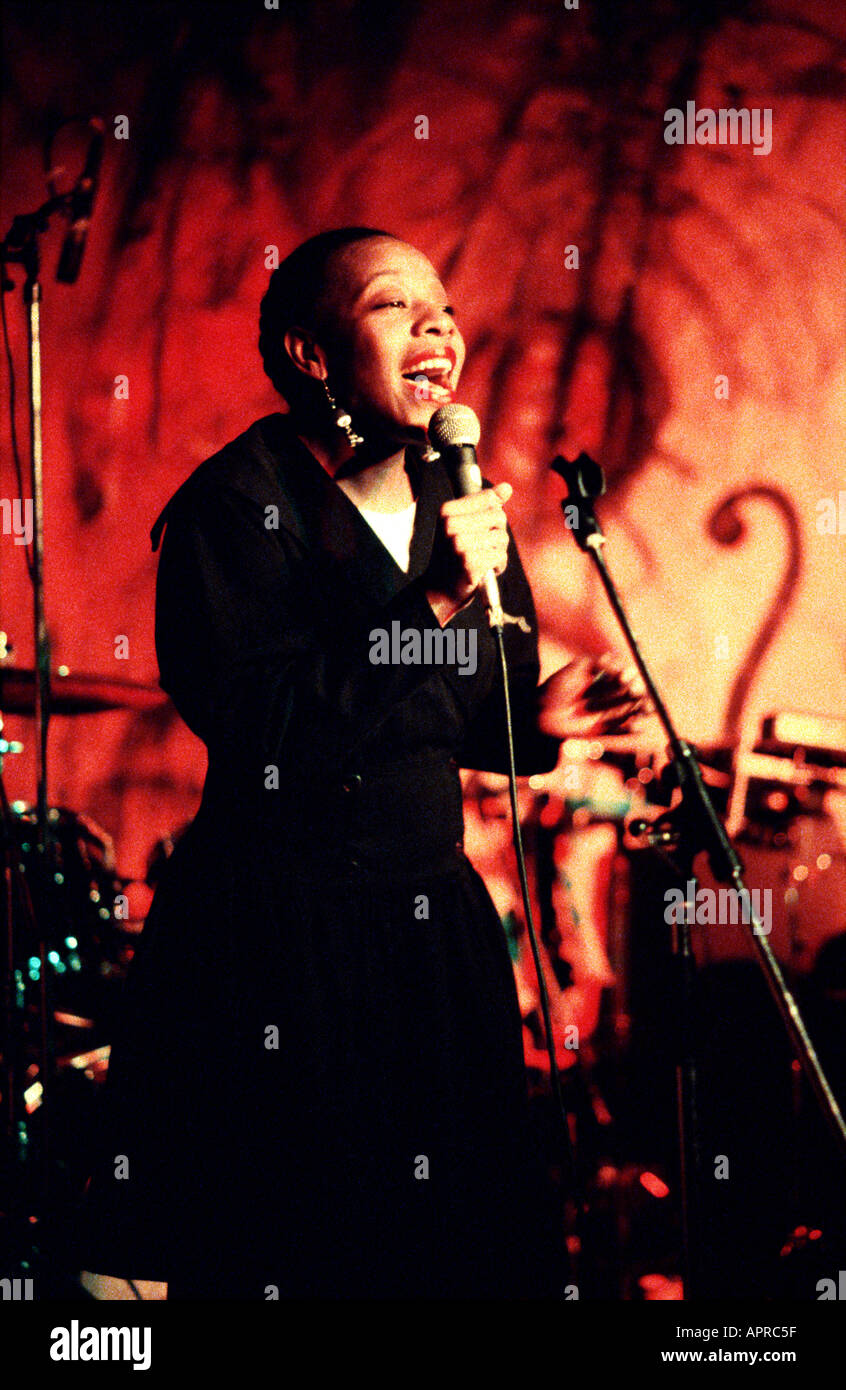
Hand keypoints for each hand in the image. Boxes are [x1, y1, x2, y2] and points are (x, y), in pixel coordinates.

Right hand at [425, 482, 511, 624]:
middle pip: (499, 517)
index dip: (492, 516)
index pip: (490, 499)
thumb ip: (485, 504)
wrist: (439, 590)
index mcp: (447, 510)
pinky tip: (483, 571)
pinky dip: (497, 565)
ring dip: (498, 551)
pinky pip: (500, 556)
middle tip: (481, 547)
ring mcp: (458, 544)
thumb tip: (507, 487)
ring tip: (481, 559)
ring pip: (502, 538)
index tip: (479, 529)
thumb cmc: (454, 556)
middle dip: (497, 534)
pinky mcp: (469, 562)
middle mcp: (450, 525)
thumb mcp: (464, 524)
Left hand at [537, 656, 650, 738]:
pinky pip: (628, 728)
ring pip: (637, 708)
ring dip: (644, 707)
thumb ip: (593, 663)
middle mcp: (614, 693)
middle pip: (636, 690)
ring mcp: (613, 710)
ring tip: (644, 709)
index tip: (622, 676)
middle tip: (634, 691)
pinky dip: (634, 727)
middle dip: (639, 690)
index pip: (627, 674)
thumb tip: (610, 658)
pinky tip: (635, 725)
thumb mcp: (573, 670)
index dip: (629, 674)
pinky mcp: (609, 728)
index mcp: (607, 677)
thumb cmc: (556, 689)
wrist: (542, 714)